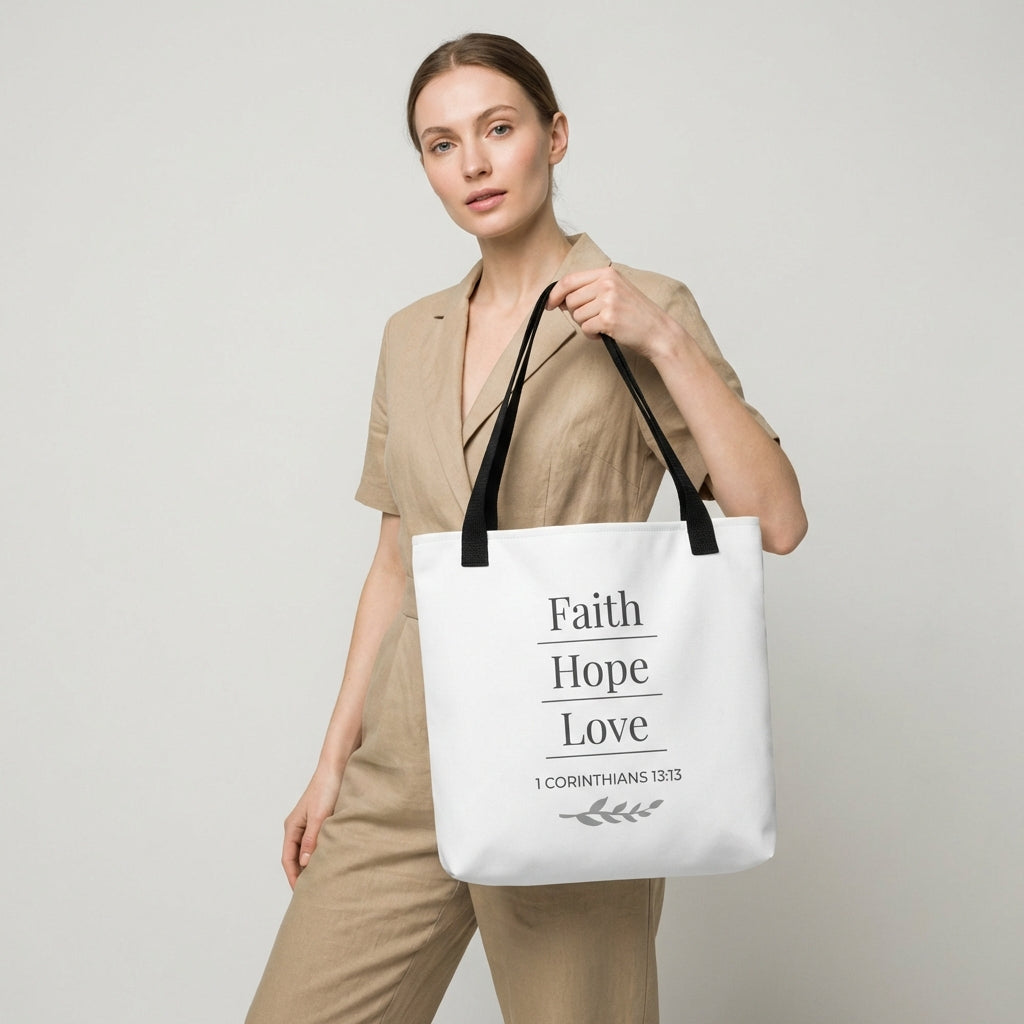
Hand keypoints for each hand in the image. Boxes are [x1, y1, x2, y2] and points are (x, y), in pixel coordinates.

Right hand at [281, 766, 343, 888]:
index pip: (288, 859)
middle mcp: (298, 827)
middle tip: (312, 892)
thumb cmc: (326, 789)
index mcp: (292, 827)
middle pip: (295, 858)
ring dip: (311, 865)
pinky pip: (317, 843)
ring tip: (322, 881)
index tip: (301, 893)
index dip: (293, 877)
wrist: (337, 768)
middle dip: (301, 875)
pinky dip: (321, 854)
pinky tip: (331, 861)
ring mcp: (309, 824)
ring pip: (307, 851)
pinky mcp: (321, 821)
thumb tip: (305, 864)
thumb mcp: (319, 817)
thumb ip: (311, 840)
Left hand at [546, 267, 686, 359]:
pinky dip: (592, 335)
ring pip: (576, 315)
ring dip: (586, 325)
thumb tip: (558, 299)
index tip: (549, 303)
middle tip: (594, 318)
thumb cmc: (635, 314)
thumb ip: (589, 290)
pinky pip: (585, 329)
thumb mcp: (614, 291)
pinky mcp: (608, 318)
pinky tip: (606, 333)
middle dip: (577, 313)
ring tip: (604, 325)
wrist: (657, 331)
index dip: (555, 293)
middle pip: (570, 300)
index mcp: (607, 273)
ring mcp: (608, 300)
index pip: (569, 280)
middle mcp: (607, 283)